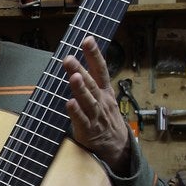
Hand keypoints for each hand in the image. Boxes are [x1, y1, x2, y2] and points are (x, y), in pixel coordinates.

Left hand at [63, 35, 131, 174]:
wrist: (117, 146)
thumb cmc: (106, 118)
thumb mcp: (104, 97)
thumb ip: (92, 82)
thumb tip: (77, 63)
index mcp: (105, 91)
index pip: (101, 69)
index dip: (94, 54)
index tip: (88, 39)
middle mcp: (101, 101)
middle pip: (91, 83)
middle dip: (80, 69)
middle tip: (69, 57)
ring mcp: (96, 115)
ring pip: (88, 101)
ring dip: (80, 88)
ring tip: (74, 76)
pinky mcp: (88, 130)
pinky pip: (82, 120)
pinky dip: (76, 112)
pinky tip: (69, 103)